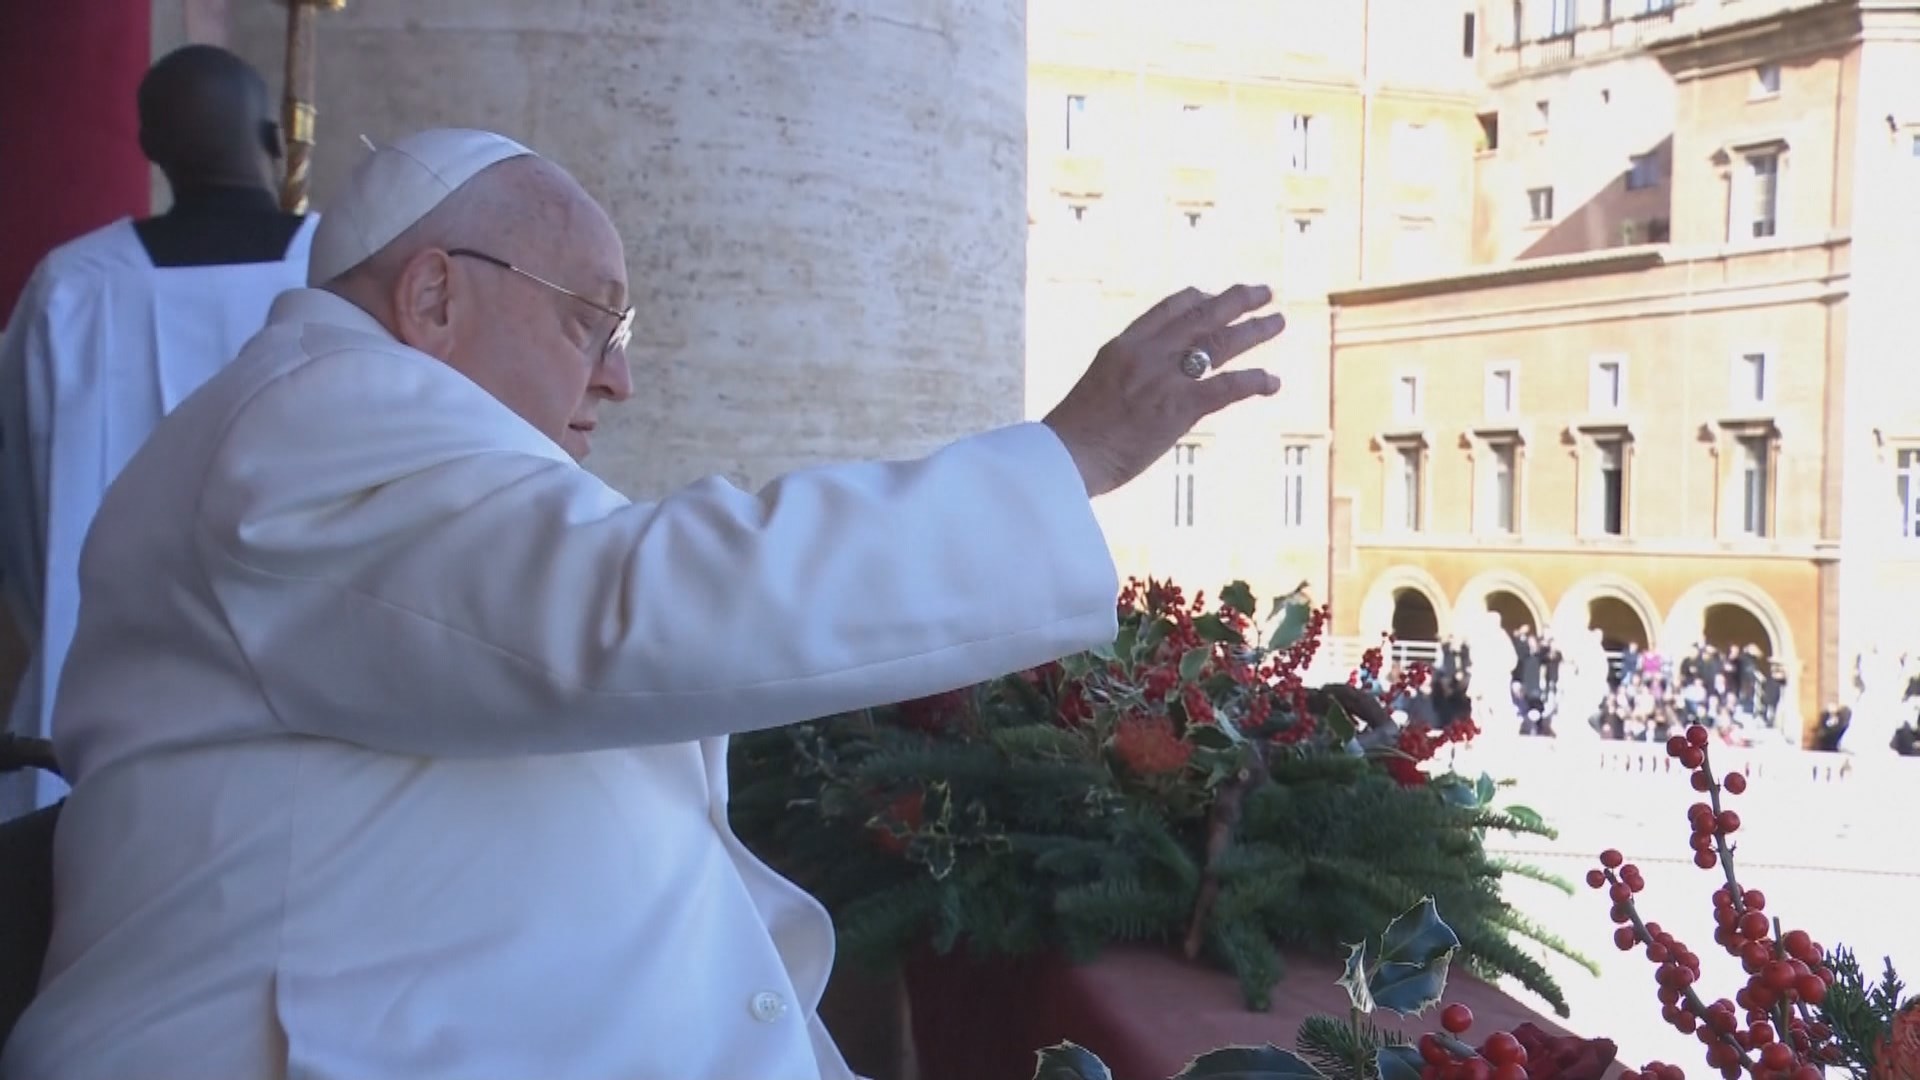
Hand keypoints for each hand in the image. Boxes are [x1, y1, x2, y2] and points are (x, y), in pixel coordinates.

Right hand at [1042, 284, 1285, 497]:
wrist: (1065, 457)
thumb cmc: (1074, 436)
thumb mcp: (1097, 389)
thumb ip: (1125, 379)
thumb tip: (1142, 390)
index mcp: (1122, 346)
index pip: (1167, 309)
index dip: (1197, 298)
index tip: (1213, 295)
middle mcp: (1146, 354)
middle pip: (1201, 316)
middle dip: (1236, 301)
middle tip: (1264, 292)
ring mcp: (1163, 378)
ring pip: (1219, 343)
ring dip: (1253, 331)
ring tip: (1278, 322)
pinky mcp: (1178, 407)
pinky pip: (1226, 387)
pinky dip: (1254, 382)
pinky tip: (1273, 382)